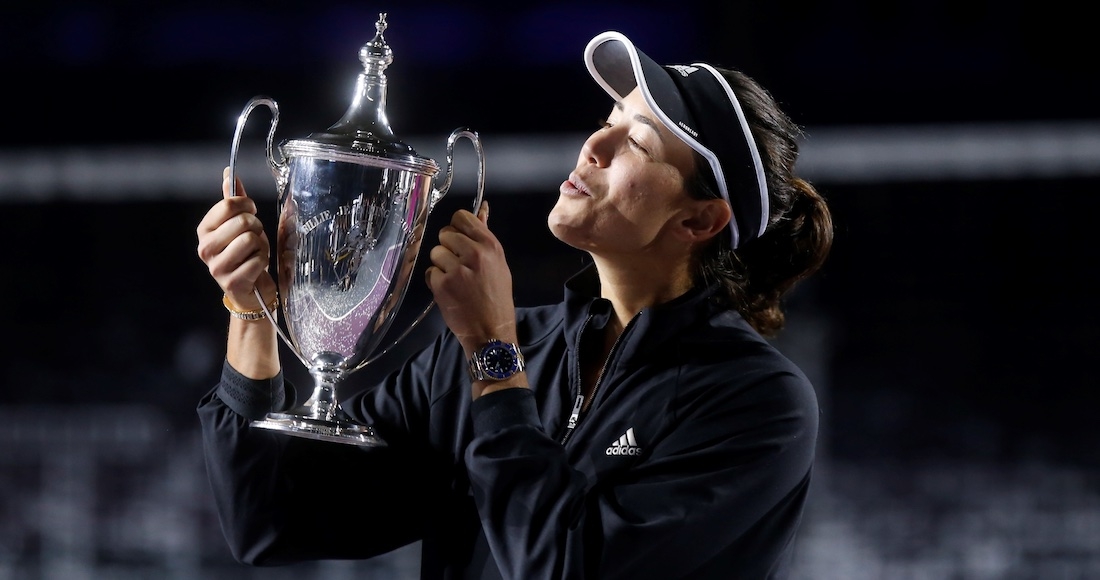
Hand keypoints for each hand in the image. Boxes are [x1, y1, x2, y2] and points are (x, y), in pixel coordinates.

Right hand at [195, 167, 276, 309]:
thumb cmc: (245, 254)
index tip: (251, 212)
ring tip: (254, 253)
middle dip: (256, 228)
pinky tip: (256, 268)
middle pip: (243, 221)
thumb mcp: (237, 225)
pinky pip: (258, 260)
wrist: (249, 291)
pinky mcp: (232, 282)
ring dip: (261, 246)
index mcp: (204, 230)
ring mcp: (217, 267)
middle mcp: (205, 248)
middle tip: (254, 238)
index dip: (247, 205)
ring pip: (251, 240)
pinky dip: (263, 262)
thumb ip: (233, 200)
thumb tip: (229, 173)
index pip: (229, 204)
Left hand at [425, 202, 517, 352]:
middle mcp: (473, 253)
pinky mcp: (441, 285)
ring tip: (455, 279)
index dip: (457, 228)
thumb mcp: (498, 263)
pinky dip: (436, 281)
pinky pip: (429, 272)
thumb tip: (482, 209)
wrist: (491, 331)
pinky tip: (449, 291)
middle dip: (448, 248)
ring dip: (441, 265)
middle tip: (459, 265)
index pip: (462, 218)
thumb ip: (484, 236)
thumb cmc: (497, 297)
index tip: (460, 240)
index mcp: (490, 246)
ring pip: (435, 252)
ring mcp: (456, 269)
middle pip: (445, 234)